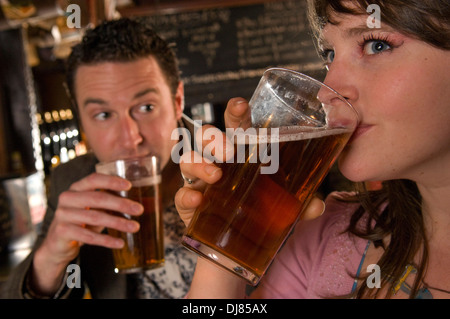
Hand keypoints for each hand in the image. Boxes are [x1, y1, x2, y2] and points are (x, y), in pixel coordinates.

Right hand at [31, 172, 142, 294]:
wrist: (56, 243)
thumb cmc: (80, 222)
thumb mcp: (92, 208)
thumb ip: (107, 201)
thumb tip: (136, 202)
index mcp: (76, 188)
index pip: (94, 179)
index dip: (111, 181)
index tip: (129, 186)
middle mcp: (67, 198)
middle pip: (98, 198)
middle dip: (121, 204)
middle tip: (139, 210)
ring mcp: (63, 215)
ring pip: (96, 217)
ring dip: (118, 223)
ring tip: (135, 227)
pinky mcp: (62, 232)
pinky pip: (89, 236)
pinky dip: (107, 240)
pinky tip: (120, 243)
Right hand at [175, 97, 325, 226]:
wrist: (241, 247)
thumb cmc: (261, 213)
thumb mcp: (285, 207)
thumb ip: (302, 204)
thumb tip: (317, 205)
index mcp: (241, 153)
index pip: (236, 125)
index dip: (235, 112)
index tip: (241, 107)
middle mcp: (218, 162)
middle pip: (206, 136)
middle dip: (213, 137)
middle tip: (228, 151)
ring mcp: (201, 182)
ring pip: (188, 160)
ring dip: (198, 163)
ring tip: (215, 176)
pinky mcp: (189, 204)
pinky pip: (182, 195)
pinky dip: (187, 195)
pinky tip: (197, 200)